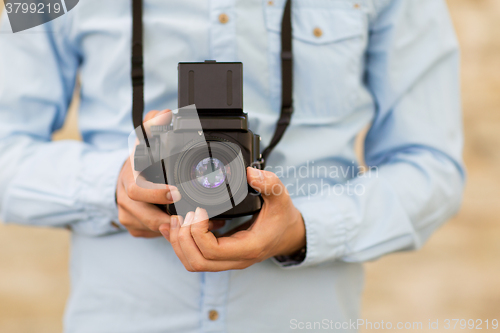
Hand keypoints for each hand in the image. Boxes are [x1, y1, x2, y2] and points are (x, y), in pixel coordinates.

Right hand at [116, 109, 224, 237]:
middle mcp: (125, 198)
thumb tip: (165, 114)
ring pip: (150, 228)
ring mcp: (127, 214)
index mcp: (129, 176)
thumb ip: (154, 123)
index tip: (177, 192)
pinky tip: (188, 230)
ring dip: (175, 228)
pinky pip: (152, 235)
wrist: (121, 178)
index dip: (156, 193)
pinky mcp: (133, 227)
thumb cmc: (138, 160)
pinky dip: (170, 234)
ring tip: (199, 224)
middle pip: (145, 215)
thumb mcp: (143, 137)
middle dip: (171, 218)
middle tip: (194, 216)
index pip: (138, 189)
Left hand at [161, 168, 305, 270]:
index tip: (199, 210)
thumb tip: (251, 173)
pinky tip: (179, 226)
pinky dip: (182, 244)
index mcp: (248, 247)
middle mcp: (236, 259)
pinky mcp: (220, 256)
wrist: (288, 234)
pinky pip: (195, 257)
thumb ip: (269, 184)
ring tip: (178, 219)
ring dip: (179, 243)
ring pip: (193, 263)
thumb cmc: (282, 217)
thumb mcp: (281, 197)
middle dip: (183, 238)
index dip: (198, 230)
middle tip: (184, 215)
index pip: (212, 250)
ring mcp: (227, 260)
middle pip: (197, 262)